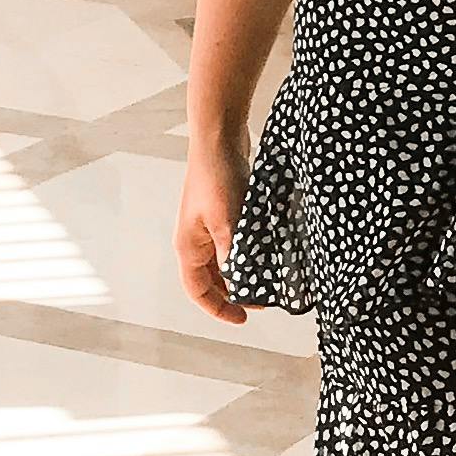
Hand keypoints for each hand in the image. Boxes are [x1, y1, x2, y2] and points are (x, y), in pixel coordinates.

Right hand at [175, 134, 248, 322]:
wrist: (218, 136)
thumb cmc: (215, 175)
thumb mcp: (226, 220)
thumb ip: (233, 253)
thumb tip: (242, 283)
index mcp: (189, 246)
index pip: (198, 290)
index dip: (219, 308)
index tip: (243, 319)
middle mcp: (196, 239)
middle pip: (211, 280)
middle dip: (234, 293)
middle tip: (260, 302)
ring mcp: (208, 226)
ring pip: (224, 262)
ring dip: (242, 273)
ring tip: (266, 280)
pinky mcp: (223, 213)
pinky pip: (233, 243)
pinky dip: (247, 253)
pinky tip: (266, 253)